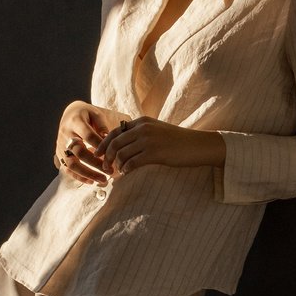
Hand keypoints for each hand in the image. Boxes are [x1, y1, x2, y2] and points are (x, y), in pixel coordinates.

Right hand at [55, 101, 123, 185]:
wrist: (69, 114)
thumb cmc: (87, 115)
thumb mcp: (96, 114)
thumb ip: (102, 126)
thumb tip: (109, 141)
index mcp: (75, 121)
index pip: (88, 136)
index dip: (100, 146)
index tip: (113, 155)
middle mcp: (65, 134)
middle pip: (79, 152)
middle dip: (96, 163)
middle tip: (110, 171)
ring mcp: (60, 146)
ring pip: (71, 163)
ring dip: (87, 174)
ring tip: (103, 180)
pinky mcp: (59, 154)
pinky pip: (67, 169)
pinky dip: (79, 177)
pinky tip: (92, 181)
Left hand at [95, 117, 224, 175]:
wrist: (197, 145)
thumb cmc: (177, 140)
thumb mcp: (157, 130)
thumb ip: (141, 133)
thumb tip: (123, 143)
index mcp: (142, 121)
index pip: (115, 132)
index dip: (103, 144)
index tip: (98, 154)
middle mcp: (142, 128)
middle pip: (114, 143)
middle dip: (106, 156)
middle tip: (105, 167)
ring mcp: (148, 140)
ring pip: (121, 154)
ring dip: (116, 165)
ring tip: (117, 172)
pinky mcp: (154, 153)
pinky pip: (132, 163)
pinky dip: (126, 169)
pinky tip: (127, 173)